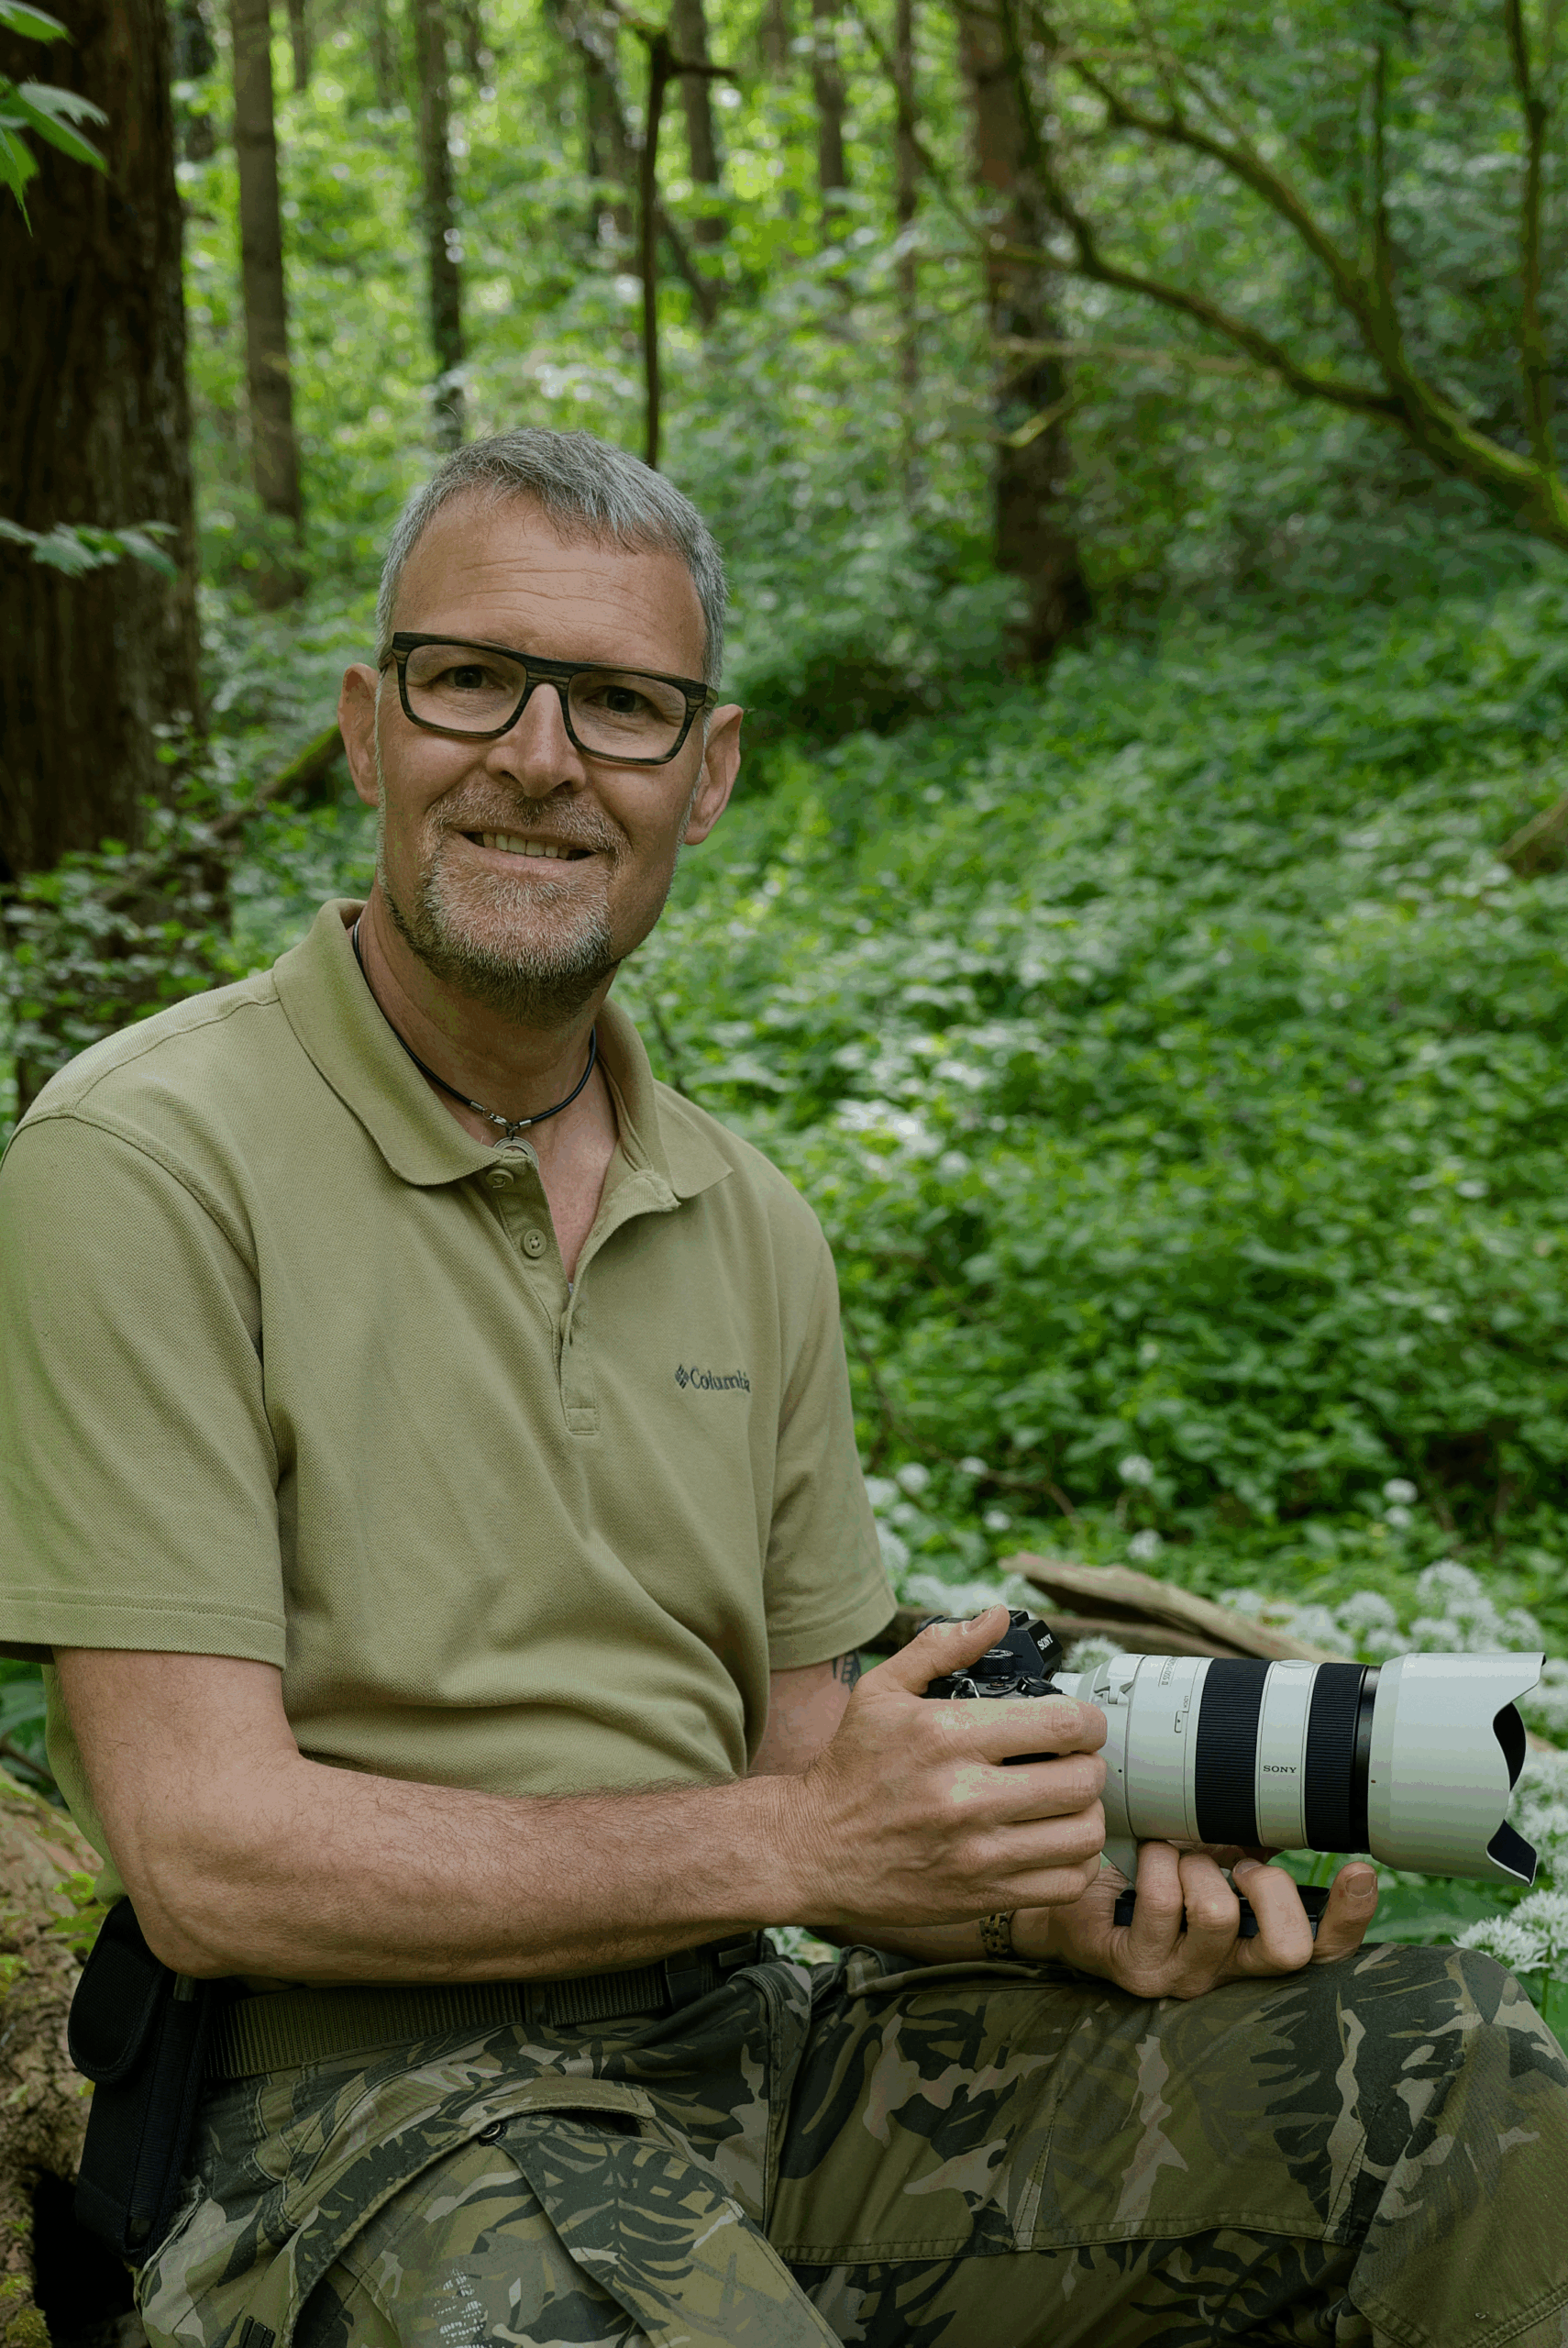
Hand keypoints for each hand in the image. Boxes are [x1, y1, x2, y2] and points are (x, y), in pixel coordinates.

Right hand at [774, 1606, 1107, 1935]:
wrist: (811, 1850)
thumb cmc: (851, 1766)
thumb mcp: (881, 1690)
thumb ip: (941, 1648)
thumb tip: (996, 1617)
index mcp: (947, 1734)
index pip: (1062, 1723)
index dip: (1087, 1720)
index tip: (1079, 1724)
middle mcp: (966, 1796)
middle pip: (1083, 1780)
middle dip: (1089, 1765)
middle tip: (1073, 1762)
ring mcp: (976, 1853)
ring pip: (1083, 1834)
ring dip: (1086, 1814)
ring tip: (1066, 1803)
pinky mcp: (981, 1896)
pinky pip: (1065, 1882)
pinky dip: (1073, 1861)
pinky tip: (1052, 1842)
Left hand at [1018, 1841, 1380, 1997]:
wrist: (1075, 1898)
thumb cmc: (1150, 1875)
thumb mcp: (1212, 1856)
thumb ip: (1253, 1842)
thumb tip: (1294, 1800)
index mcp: (1254, 1944)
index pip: (1323, 1951)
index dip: (1350, 1918)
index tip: (1359, 1871)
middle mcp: (1227, 1971)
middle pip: (1287, 1952)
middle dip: (1269, 1889)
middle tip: (1237, 1865)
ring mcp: (1183, 1976)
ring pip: (1217, 1914)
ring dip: (1197, 1864)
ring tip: (1177, 1856)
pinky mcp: (1137, 1969)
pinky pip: (1161, 1901)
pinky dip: (1156, 1861)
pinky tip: (1147, 1856)